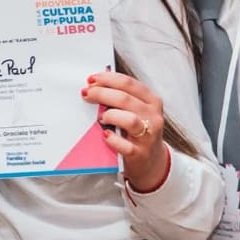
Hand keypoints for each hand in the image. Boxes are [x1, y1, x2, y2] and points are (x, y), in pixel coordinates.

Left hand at [83, 70, 170, 192]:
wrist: (150, 160)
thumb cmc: (139, 132)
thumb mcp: (136, 110)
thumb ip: (122, 97)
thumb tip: (96, 84)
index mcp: (151, 101)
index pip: (129, 84)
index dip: (108, 79)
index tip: (92, 79)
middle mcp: (152, 117)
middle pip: (125, 99)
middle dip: (101, 93)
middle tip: (87, 94)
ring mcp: (148, 136)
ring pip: (129, 120)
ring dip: (110, 115)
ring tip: (100, 117)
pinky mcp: (140, 153)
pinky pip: (125, 146)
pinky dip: (112, 139)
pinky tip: (105, 135)